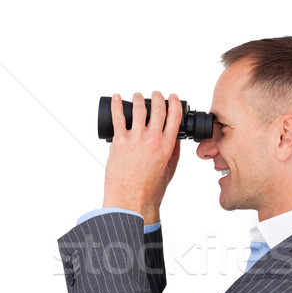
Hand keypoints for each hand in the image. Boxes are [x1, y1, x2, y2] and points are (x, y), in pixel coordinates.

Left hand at [103, 91, 182, 220]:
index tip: (172, 97)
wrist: (131, 197)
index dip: (173, 103)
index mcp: (166, 146)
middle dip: (157, 97)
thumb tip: (175, 136)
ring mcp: (135, 139)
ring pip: (139, 109)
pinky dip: (116, 105)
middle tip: (155, 94)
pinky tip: (116, 98)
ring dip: (139, 99)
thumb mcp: (169, 169)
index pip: (174, 116)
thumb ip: (174, 151)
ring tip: (138, 96)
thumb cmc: (149, 188)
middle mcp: (152, 139)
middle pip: (158, 109)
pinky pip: (118, 117)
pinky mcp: (119, 141)